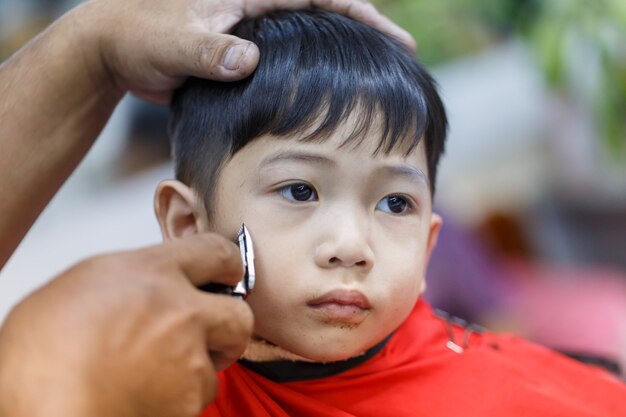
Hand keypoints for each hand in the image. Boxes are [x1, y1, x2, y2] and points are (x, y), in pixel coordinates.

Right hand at [0, 234, 252, 416]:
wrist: (46, 409)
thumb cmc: (42, 356)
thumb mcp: (77, 286)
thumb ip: (125, 280)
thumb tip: (136, 288)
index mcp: (151, 273)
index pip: (215, 251)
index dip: (227, 263)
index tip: (227, 272)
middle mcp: (180, 311)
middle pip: (240, 312)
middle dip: (230, 324)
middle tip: (211, 332)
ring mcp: (190, 356)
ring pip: (218, 360)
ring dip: (199, 367)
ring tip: (158, 372)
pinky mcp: (191, 398)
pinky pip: (199, 396)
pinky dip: (181, 399)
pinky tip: (148, 395)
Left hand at [75, 0, 414, 103]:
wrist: (117, 48)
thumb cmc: (141, 35)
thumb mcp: (175, 43)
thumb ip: (209, 52)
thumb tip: (247, 60)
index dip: (363, 15)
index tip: (399, 42)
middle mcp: (259, 5)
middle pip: (328, 16)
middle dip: (365, 36)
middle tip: (402, 66)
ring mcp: (254, 28)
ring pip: (312, 41)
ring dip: (342, 58)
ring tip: (376, 86)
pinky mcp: (244, 52)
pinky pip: (290, 62)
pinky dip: (311, 77)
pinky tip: (327, 100)